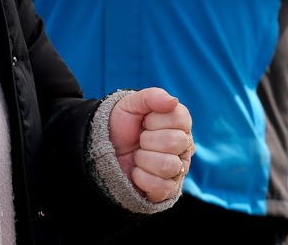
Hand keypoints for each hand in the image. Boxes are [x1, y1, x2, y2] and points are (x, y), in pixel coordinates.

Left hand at [107, 88, 192, 202]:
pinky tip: (136, 172)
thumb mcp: (130, 104)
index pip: (179, 119)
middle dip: (147, 139)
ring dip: (143, 159)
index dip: (154, 119)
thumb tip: (173, 101)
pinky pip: (161, 187)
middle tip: (139, 140)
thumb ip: (152, 97)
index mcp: (180, 124)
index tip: (144, 121)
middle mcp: (184, 147)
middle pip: (175, 142)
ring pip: (168, 165)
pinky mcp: (167, 190)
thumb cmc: (121, 125)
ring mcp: (178, 170)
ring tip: (138, 156)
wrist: (102, 148)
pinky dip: (141, 178)